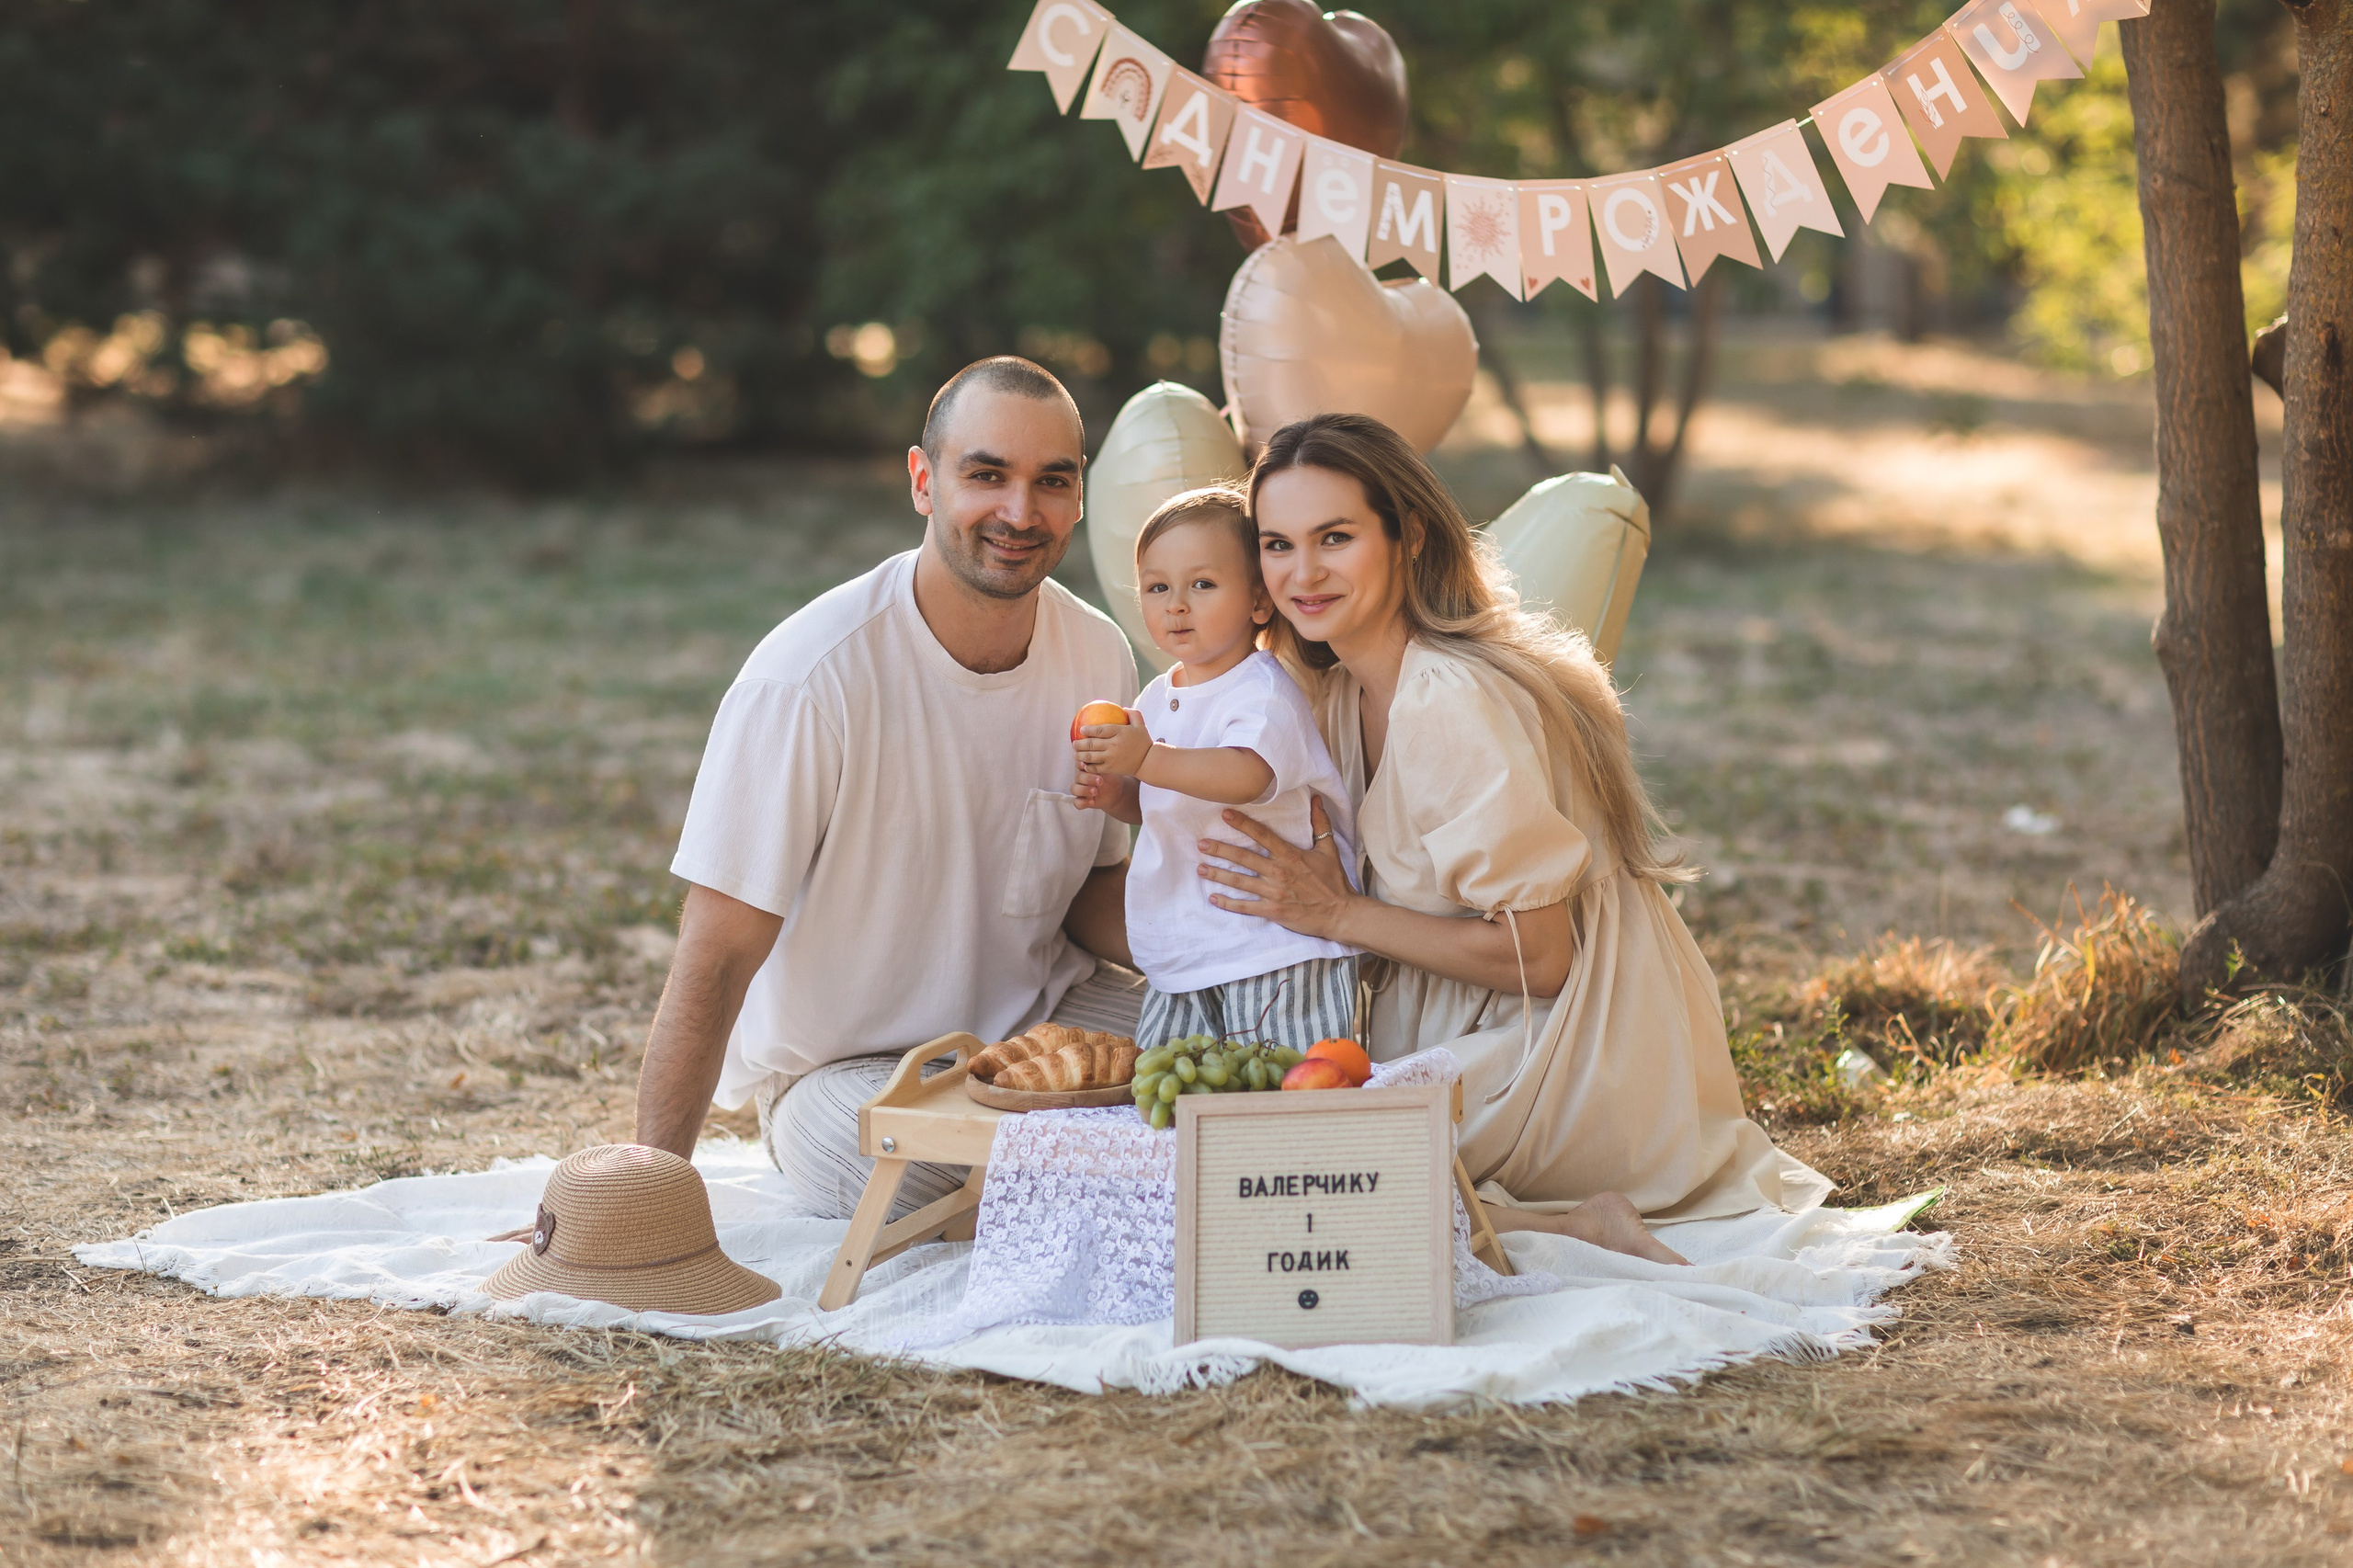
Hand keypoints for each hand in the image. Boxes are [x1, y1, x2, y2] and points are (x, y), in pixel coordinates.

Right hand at [1072, 770, 1138, 822]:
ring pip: (1074, 789)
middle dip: (1088, 778)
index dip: (1079, 764)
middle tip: (1100, 780)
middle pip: (1078, 777)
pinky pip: (1077, 802)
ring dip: (1083, 790)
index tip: (1084, 765)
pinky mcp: (1082, 800)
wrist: (1117, 791)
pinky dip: (1083, 802)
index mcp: (1085, 768)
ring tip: (1095, 791)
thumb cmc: (1111, 777)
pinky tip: (1091, 801)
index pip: (1078, 764)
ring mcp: (1081, 789)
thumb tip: (1099, 758)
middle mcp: (1081, 778)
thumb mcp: (1109, 769)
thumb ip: (1102, 765)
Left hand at [1073, 715, 1151, 777]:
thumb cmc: (1144, 742)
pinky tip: (1084, 765)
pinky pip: (1095, 767)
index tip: (1081, 729)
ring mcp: (1111, 758)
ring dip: (1080, 755)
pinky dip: (1088, 766)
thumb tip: (1123, 708)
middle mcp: (1114, 745)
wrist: (1148, 761)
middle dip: (1079, 744)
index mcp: (1119, 733)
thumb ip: (1133, 714)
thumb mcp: (1141, 725)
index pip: (1099, 730)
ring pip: (1090, 756)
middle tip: (1074, 743)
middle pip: (1091, 744)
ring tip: (1075, 754)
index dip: (1088, 729)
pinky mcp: (1111, 768)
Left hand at [1198, 795, 1357, 940]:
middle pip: (1243, 857)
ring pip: (1240, 881)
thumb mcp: (1328, 849)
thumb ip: (1320, 824)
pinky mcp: (1273, 910)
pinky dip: (1228, 903)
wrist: (1340, 913)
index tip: (1225, 815)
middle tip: (1201, 844)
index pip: (1262, 835)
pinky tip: (1213, 898)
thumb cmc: (1334, 881)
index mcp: (1290, 855)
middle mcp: (1279, 872)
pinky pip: (1246, 907)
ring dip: (1218, 875)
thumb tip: (1316, 799)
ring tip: (1200, 869)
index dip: (1243, 824)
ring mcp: (1274, 892)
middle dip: (1220, 850)